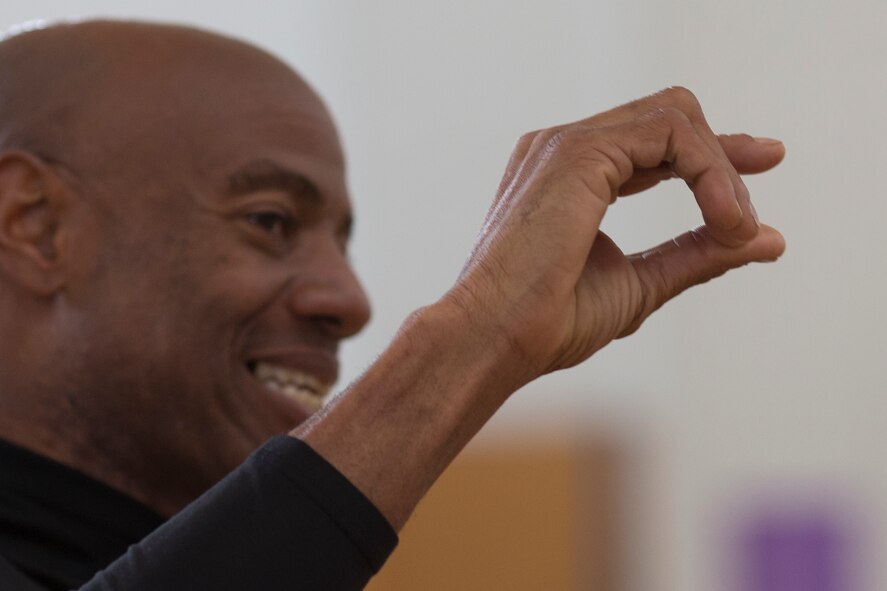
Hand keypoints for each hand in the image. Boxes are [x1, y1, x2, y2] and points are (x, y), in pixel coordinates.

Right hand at [444, 87, 785, 381]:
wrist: (494, 339)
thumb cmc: (549, 321)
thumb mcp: (641, 283)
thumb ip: (698, 254)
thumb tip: (770, 240)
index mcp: (568, 175)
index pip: (652, 142)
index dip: (709, 156)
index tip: (760, 167)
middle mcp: (563, 148)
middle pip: (668, 117)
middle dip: (724, 152)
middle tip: (749, 211)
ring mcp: (566, 143)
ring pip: (675, 118)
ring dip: (720, 171)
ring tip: (737, 229)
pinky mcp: (577, 151)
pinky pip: (671, 134)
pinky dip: (710, 172)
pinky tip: (723, 220)